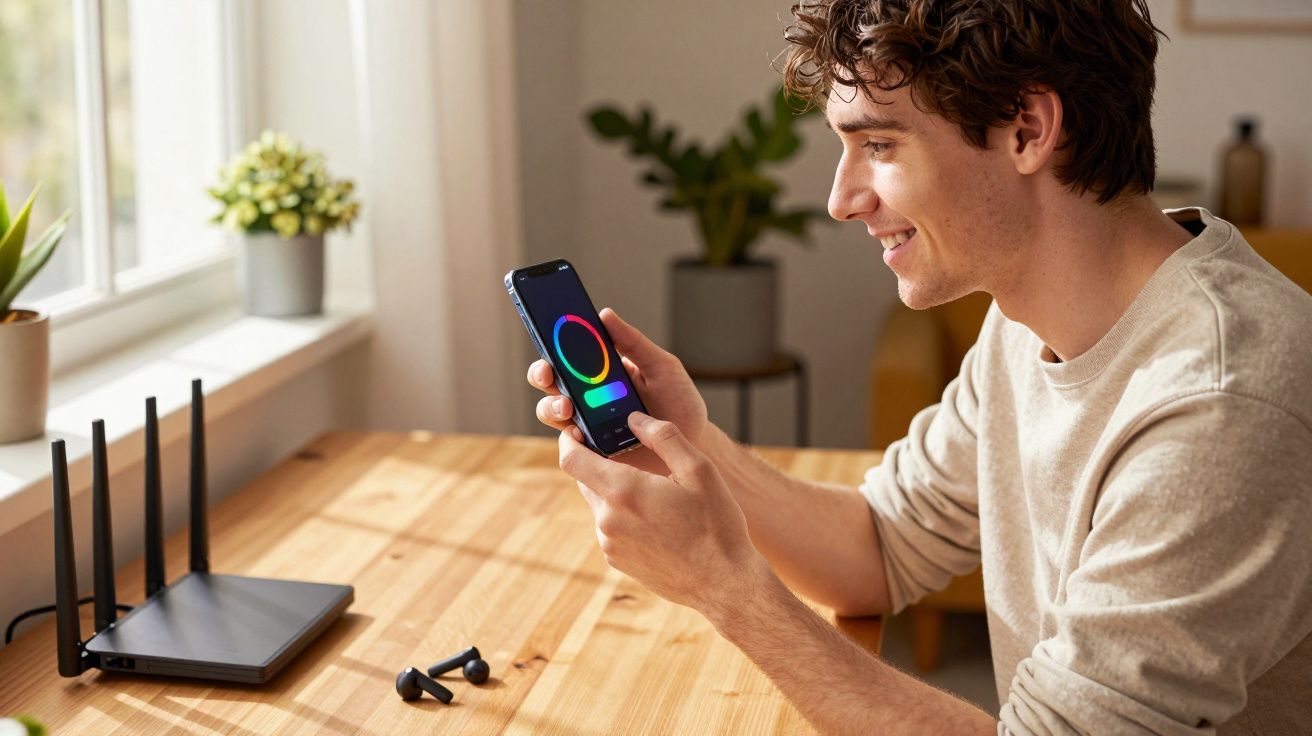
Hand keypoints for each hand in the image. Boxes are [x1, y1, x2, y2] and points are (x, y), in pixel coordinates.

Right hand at [528, 307, 709, 474]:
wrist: (693, 446)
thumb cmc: (679, 403)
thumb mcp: (662, 367)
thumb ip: (634, 343)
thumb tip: (605, 314)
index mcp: (601, 371)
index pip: (567, 354)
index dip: (552, 345)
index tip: (549, 336)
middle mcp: (588, 396)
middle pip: (550, 381)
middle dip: (541, 374)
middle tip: (548, 374)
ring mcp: (588, 425)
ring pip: (552, 412)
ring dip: (552, 406)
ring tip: (568, 407)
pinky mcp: (592, 453)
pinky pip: (570, 446)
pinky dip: (570, 440)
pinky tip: (581, 435)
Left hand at [557, 411, 763, 612]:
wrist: (723, 582)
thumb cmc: (716, 523)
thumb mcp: (699, 469)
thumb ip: (663, 436)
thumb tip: (633, 419)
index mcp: (624, 492)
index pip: (571, 460)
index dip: (569, 441)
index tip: (577, 430)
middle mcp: (608, 520)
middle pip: (585, 481)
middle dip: (599, 465)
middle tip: (629, 457)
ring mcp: (610, 544)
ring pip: (600, 505)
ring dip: (616, 493)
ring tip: (656, 495)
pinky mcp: (617, 561)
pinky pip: (611, 529)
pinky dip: (625, 517)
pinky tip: (658, 522)